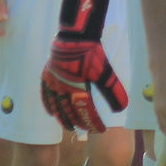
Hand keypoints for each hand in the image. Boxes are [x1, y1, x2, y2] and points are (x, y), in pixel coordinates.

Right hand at [41, 0, 128, 130]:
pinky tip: (51, 112)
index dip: (93, 123)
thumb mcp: (106, 73)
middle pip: (69, 112)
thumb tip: (120, 110)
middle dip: (78, 123)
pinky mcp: (47, 75)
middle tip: (85, 130)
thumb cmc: (92, 54)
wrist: (75, 35)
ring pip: (55, 106)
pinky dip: (48, 105)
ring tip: (68, 127)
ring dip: (62, 118)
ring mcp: (52, 82)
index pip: (85, 113)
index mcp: (76, 89)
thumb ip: (113, 92)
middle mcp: (62, 88)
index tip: (101, 130)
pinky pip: (45, 95)